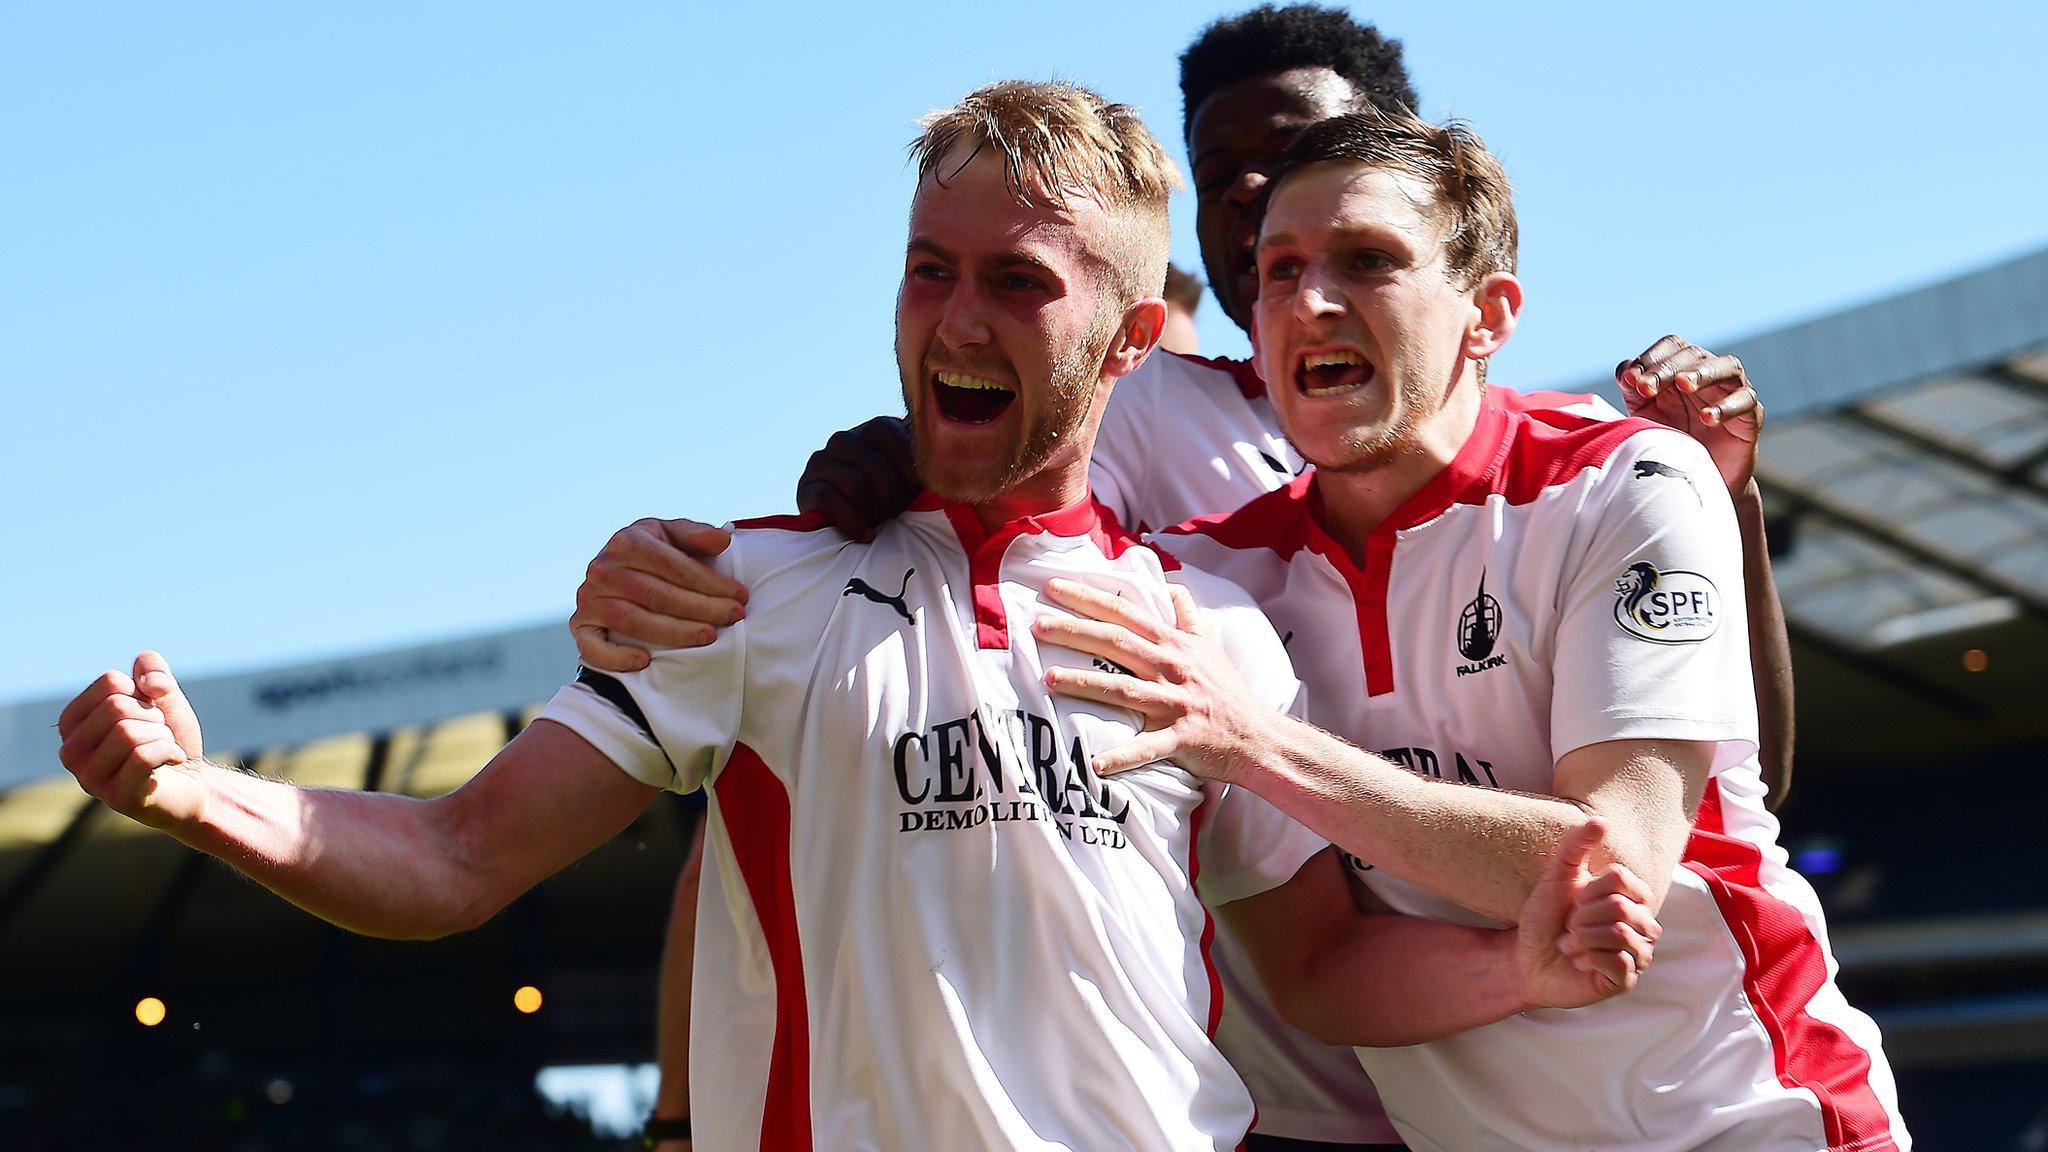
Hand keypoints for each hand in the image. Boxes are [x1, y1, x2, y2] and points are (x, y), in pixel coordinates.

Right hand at [57, 652, 208, 828]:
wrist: (195, 781)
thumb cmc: (170, 737)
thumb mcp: (164, 694)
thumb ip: (152, 669)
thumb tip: (147, 683)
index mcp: (73, 722)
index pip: (110, 683)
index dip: (143, 693)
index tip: (148, 714)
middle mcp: (70, 751)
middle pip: (116, 708)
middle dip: (153, 716)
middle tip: (159, 736)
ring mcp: (89, 778)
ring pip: (128, 733)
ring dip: (162, 736)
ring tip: (163, 751)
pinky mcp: (115, 797)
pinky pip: (143, 757)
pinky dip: (171, 752)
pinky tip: (173, 761)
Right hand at [571, 519, 747, 671]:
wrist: (614, 572)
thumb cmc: (653, 555)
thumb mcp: (671, 536)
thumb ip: (696, 535)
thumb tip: (723, 538)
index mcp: (627, 541)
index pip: (673, 565)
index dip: (709, 582)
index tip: (739, 595)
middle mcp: (602, 568)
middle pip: (657, 594)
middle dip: (701, 607)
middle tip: (733, 616)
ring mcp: (588, 599)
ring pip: (633, 621)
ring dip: (674, 632)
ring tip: (709, 635)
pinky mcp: (580, 627)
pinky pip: (593, 647)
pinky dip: (617, 657)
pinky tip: (646, 662)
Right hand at [794, 415, 917, 542]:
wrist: (854, 523)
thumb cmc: (895, 500)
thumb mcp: (914, 479)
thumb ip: (929, 467)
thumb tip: (954, 466)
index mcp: (878, 428)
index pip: (902, 446)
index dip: (914, 478)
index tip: (917, 496)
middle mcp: (846, 439)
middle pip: (880, 471)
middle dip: (894, 500)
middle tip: (897, 515)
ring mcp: (822, 460)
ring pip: (856, 485)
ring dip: (874, 513)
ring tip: (881, 524)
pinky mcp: (807, 485)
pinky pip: (829, 500)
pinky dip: (852, 522)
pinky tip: (866, 534)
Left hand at [1034, 580, 1272, 780]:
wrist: (1258, 735)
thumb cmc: (1228, 690)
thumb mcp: (1211, 644)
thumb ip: (1188, 613)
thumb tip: (1171, 585)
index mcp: (1174, 643)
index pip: (1124, 613)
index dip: (1088, 598)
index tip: (1053, 587)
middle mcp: (1171, 668)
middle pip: (1116, 643)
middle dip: (1075, 631)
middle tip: (1037, 623)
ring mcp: (1176, 704)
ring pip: (1124, 690)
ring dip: (1086, 684)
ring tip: (1049, 679)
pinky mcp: (1181, 739)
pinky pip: (1148, 749)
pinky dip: (1122, 757)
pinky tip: (1095, 764)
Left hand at [1515, 819, 1659, 1009]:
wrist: (1524, 958)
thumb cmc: (1544, 918)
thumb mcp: (1555, 877)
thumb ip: (1576, 846)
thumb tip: (1601, 821)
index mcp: (1630, 896)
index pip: (1621, 878)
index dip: (1588, 890)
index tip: (1574, 901)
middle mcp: (1642, 923)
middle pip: (1622, 907)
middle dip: (1582, 917)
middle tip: (1569, 926)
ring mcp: (1638, 953)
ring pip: (1622, 935)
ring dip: (1583, 938)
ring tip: (1570, 943)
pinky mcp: (1627, 980)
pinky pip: (1618, 962)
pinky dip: (1587, 959)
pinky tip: (1578, 962)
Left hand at [1616, 336, 1761, 493]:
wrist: (1693, 480)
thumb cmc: (1669, 440)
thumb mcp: (1644, 414)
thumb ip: (1633, 390)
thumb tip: (1626, 371)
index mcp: (1683, 368)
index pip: (1672, 346)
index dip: (1651, 357)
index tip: (1630, 380)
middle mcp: (1710, 374)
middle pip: (1695, 354)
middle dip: (1668, 368)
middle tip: (1648, 387)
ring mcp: (1733, 392)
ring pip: (1729, 368)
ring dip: (1704, 373)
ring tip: (1685, 385)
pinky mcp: (1750, 417)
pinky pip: (1746, 401)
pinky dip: (1727, 406)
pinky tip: (1707, 418)